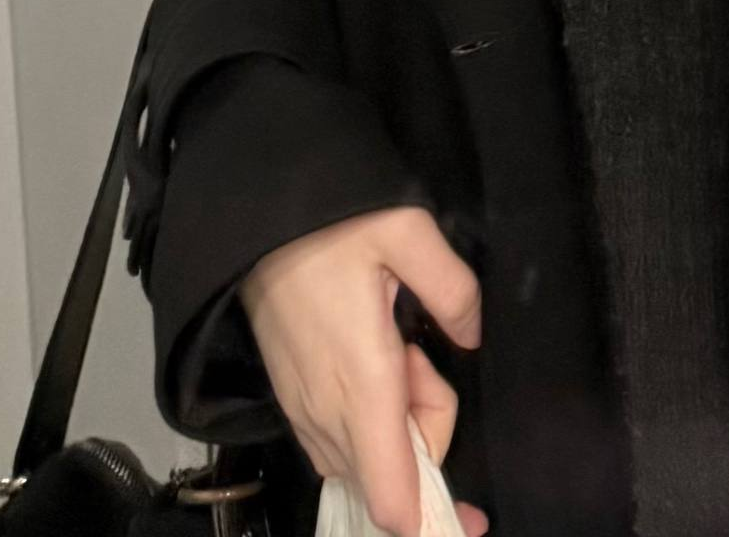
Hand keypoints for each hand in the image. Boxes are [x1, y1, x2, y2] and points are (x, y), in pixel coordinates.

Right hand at [239, 203, 488, 536]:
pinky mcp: (291, 403)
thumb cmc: (332, 225)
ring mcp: (304, 413)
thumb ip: (453, 289)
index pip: (390, 499)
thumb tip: (471, 337)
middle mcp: (328, 415)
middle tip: (417, 351)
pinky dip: (370, 421)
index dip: (432, 518)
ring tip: (394, 343)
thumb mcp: (408, 230)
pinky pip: (339, 446)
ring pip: (365, 463)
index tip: (470, 508)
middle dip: (426, 432)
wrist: (257, 222)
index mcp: (363, 385)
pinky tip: (372, 358)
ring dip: (397, 422)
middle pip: (391, 481)